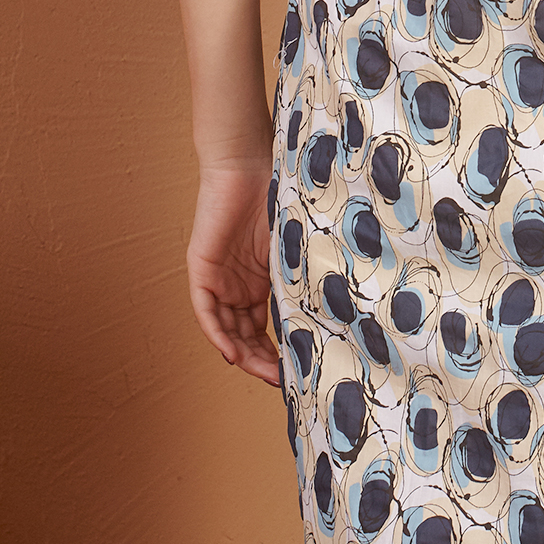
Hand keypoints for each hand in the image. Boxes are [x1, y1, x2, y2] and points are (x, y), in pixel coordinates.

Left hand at [187, 156, 283, 388]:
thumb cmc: (278, 195)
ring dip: (243, 354)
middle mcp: (238, 285)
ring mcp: (219, 279)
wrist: (247, 163)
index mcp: (260, 280)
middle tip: (283, 381)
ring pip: (227, 329)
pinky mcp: (201, 270)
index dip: (279, 350)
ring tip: (264, 373)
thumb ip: (304, 273)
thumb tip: (342, 304)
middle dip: (263, 361)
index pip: (266, 326)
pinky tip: (232, 352)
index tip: (299, 370)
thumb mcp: (295, 245)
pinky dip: (218, 334)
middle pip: (246, 335)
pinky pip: (206, 312)